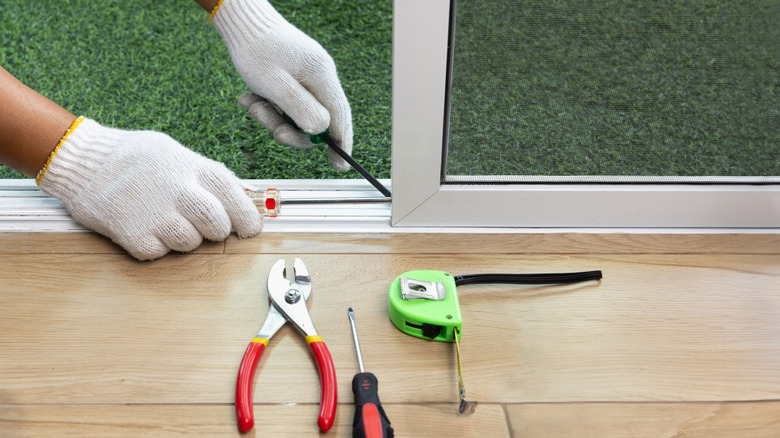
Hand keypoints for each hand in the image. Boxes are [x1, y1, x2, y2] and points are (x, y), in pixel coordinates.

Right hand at [37, 118, 261, 259]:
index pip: (235, 197)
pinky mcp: (133, 235)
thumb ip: (209, 175)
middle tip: (205, 227)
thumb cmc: (135, 157)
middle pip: (217, 226)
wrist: (82, 161)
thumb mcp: (177, 154)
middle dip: (216, 231)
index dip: (247, 217)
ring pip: (190, 244)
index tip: (249, 229)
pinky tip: (144, 226)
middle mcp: (178, 190)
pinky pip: (160, 253)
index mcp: (193, 167)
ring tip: (165, 219)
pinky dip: (155, 246)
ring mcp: (155, 214)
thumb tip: (248, 196)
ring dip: (184, 239)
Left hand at [211, 0, 351, 171]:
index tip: (339, 166)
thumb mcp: (275, 85)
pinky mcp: (291, 78)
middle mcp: (319, 77)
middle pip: (316, 120)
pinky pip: (284, 103)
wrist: (241, 22)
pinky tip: (249, 97)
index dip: (341, 142)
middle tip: (270, 132)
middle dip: (290, 129)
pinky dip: (266, 105)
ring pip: (296, 114)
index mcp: (322, 76)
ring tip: (250, 104)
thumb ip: (301, 109)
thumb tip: (321, 131)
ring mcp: (305, 77)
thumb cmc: (256, 50)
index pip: (340, 116)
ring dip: (272, 117)